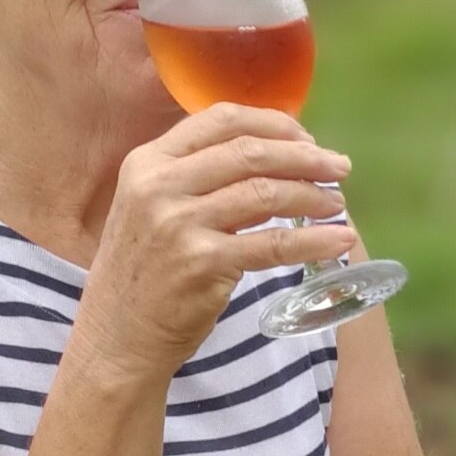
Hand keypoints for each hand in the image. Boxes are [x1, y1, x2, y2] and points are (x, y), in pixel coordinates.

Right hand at [74, 102, 355, 379]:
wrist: (116, 337)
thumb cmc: (142, 273)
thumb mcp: (152, 210)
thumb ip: (198, 180)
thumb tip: (276, 160)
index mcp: (146, 162)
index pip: (220, 119)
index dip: (273, 123)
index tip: (306, 137)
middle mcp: (158, 185)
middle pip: (249, 151)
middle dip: (305, 156)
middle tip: (338, 167)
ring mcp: (178, 224)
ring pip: (265, 193)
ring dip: (313, 195)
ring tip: (337, 203)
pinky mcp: (201, 263)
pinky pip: (273, 244)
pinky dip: (314, 240)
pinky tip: (340, 241)